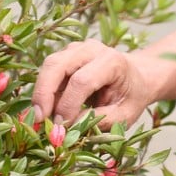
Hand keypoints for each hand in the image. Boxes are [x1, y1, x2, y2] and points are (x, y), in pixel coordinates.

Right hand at [31, 40, 152, 129]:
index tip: (62, 126)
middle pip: (58, 65)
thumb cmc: (132, 97)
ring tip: (41, 117)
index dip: (68, 104)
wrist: (137, 77)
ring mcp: (77, 49)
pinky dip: (44, 90)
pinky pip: (49, 70)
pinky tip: (47, 109)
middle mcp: (92, 49)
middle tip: (38, 119)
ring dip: (41, 92)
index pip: (82, 81)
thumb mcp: (125, 115)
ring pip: (49, 65)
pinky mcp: (67, 54)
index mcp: (112, 62)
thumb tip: (70, 124)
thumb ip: (100, 119)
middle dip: (44, 93)